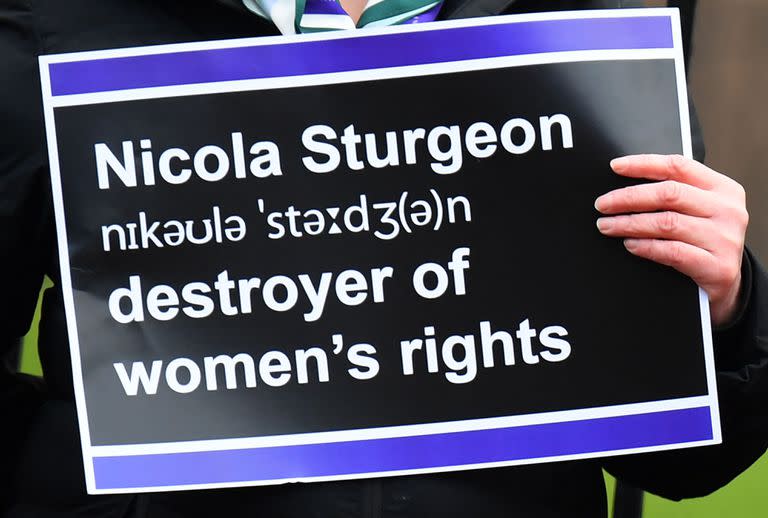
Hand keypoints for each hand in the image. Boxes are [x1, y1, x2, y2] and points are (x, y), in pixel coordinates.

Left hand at [595, 154, 748, 326]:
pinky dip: (646, 246)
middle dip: (628, 197)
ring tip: (607, 226)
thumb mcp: (698, 210)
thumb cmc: (704, 240)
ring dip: (630, 223)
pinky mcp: (717, 266)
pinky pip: (673, 251)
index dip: (644, 164)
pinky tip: (629, 244)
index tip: (616, 166)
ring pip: (667, 223)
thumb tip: (625, 187)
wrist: (725, 281)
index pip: (679, 166)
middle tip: (602, 204)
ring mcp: (724, 238)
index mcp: (722, 188)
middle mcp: (726, 210)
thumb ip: (673, 194)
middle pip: (669, 193)